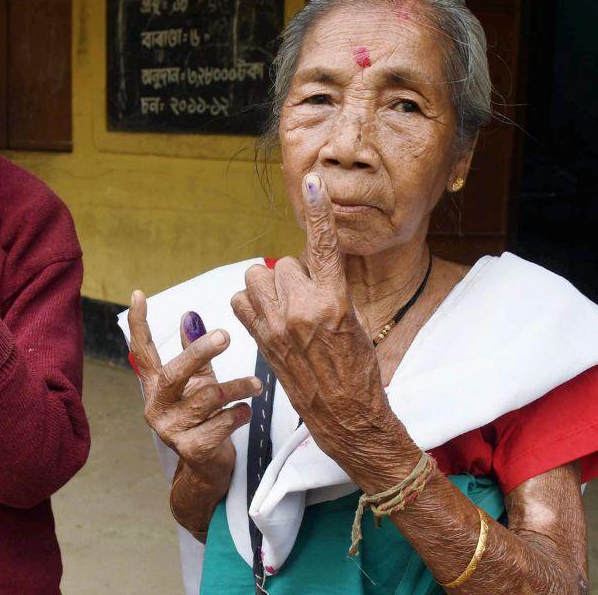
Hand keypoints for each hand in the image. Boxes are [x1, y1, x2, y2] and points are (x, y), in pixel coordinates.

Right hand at [127, 291, 262, 484]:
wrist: (209, 467)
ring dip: (237, 388)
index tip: (139, 293)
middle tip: (226, 335)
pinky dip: (239, 414)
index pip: (142, 351)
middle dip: (200, 352)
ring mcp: (171, 430)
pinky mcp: (191, 449)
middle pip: (174, 373)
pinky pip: (221, 423)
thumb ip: (194, 352)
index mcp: (156, 387)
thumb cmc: (205, 418)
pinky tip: (245, 413)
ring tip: (256, 384)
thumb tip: (190, 316)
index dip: (139, 324)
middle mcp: (157, 407)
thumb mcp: (199, 382)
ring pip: (208, 398)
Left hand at [230, 174, 395, 456]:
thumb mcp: (354, 322)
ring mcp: (277, 326)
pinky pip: (240, 302)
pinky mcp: (260, 341)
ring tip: (287, 310)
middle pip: (282, 264)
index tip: (313, 182)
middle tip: (309, 303)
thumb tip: (307, 271)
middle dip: (293, 277)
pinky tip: (268, 319)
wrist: (346, 415)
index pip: (324, 246)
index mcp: (335, 302)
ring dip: (269, 288)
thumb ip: (328, 291)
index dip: (320, 212)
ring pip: (256, 279)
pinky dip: (251, 305)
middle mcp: (302, 310)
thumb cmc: (358, 369)